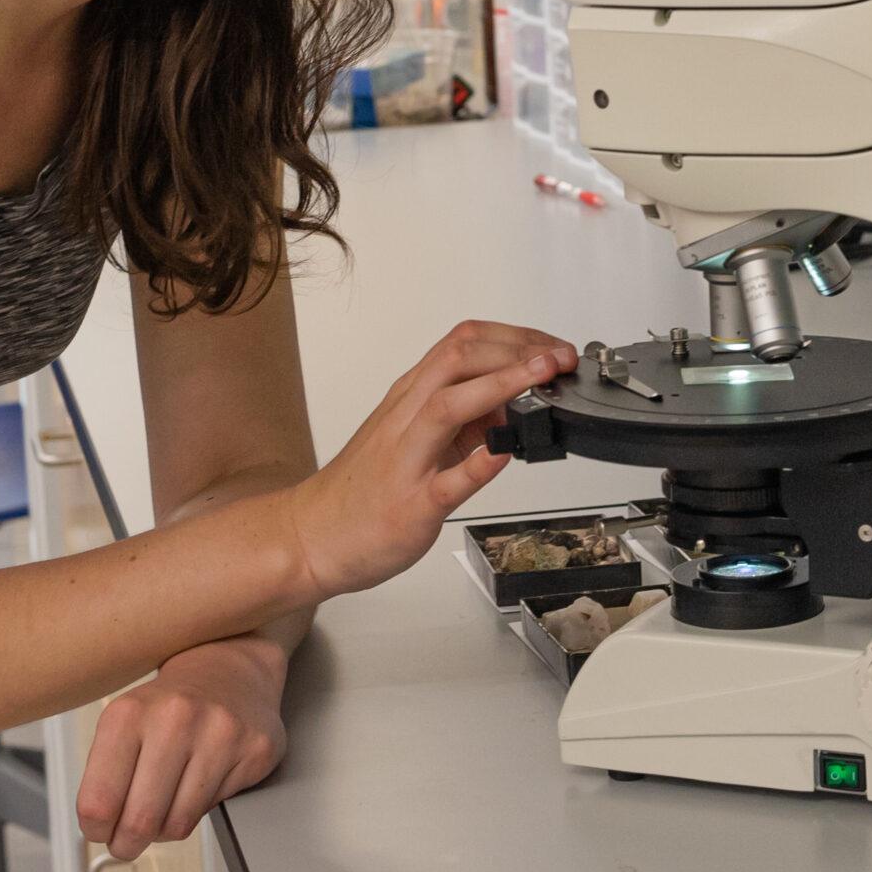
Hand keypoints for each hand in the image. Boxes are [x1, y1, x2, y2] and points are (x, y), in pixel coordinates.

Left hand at [76, 636, 287, 860]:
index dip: (97, 830)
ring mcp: (219, 733)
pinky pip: (212, 810)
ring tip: (163, 809)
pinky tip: (195, 786)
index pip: (99, 802)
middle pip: (139, 821)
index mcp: (129, 714)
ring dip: (164, 830)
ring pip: (177, 824)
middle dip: (128, 843)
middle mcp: (174, 718)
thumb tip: (99, 828)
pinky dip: (197, 810)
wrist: (228, 667)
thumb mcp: (123, 723)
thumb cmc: (169, 705)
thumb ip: (105, 774)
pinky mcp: (254, 749)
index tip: (100, 831)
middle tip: (127, 842)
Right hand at [285, 320, 577, 597]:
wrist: (313, 535)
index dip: (515, 337)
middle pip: (458, 358)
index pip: (463, 343)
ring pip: (449, 405)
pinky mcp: (411, 505)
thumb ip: (461, 417)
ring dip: (501, 385)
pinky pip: (446, 481)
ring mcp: (407, 459)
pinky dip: (477, 464)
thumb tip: (511, 405)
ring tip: (541, 378)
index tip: (552, 344)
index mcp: (410, 398)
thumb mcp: (414, 436)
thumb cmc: (364, 488)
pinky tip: (503, 455)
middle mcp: (407, 418)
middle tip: (558, 357)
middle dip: (517, 351)